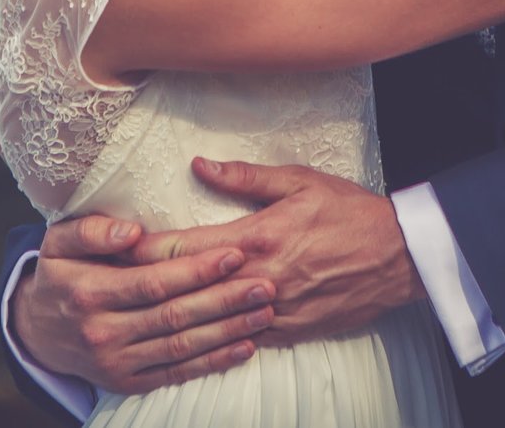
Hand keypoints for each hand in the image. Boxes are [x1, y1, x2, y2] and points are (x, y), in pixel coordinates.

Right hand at [8, 212, 275, 394]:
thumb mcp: (58, 241)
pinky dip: (212, 363)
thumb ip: (92, 230)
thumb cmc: (59, 273)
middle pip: (173, 315)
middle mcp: (102, 331)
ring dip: (227, 330)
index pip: (153, 280)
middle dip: (224, 300)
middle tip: (264, 284)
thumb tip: (133, 231)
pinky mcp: (126, 382)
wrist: (36, 329)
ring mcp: (115, 361)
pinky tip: (243, 347)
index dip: (196, 269)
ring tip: (263, 312)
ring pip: (180, 346)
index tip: (235, 254)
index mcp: (88, 291)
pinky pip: (175, 374)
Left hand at [126, 158, 424, 343]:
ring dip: (170, 317)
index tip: (109, 248)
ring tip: (133, 315)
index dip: (141, 250)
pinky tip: (185, 338)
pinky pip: (239, 339)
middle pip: (185, 289)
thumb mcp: (300, 181)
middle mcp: (258, 279)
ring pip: (208, 321)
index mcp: (256, 238)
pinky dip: (211, 336)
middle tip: (104, 286)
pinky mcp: (288, 332)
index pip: (182, 247)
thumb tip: (199, 165)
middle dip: (142, 287)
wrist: (399, 257)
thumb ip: (246, 178)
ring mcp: (272, 311)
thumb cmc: (350, 211)